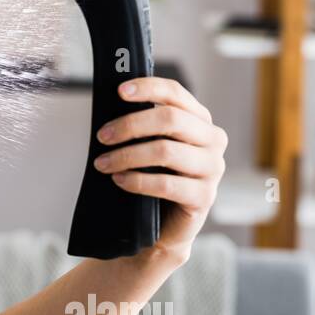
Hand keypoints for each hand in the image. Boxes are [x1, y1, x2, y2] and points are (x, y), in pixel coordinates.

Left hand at [91, 76, 227, 269]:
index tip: (119, 91)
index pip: (176, 94)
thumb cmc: (153, 178)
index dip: (148, 88)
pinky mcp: (204, 197)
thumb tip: (110, 107)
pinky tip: (119, 180)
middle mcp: (212, 140)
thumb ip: (141, 126)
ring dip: (127, 155)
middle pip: (170, 119)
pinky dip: (137, 181)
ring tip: (102, 163)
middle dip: (130, 125)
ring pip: (165, 151)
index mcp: (199, 120)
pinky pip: (166, 184)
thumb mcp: (149, 146)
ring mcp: (212, 169)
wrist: (164, 226)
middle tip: (102, 136)